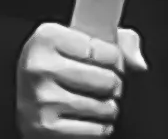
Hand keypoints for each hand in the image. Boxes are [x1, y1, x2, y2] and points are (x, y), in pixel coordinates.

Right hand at [15, 22, 146, 138]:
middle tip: (106, 85)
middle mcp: (39, 68)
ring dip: (109, 107)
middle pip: (106, 80)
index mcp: (47, 38)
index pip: (106, 51)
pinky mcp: (43, 127)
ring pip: (102, 106)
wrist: (28, 98)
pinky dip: (99, 128)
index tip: (113, 64)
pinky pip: (93, 130)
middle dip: (115, 85)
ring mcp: (40, 99)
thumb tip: (138, 64)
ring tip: (98, 101)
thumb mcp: (86, 40)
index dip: (118, 60)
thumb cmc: (61, 65)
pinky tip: (90, 119)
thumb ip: (120, 42)